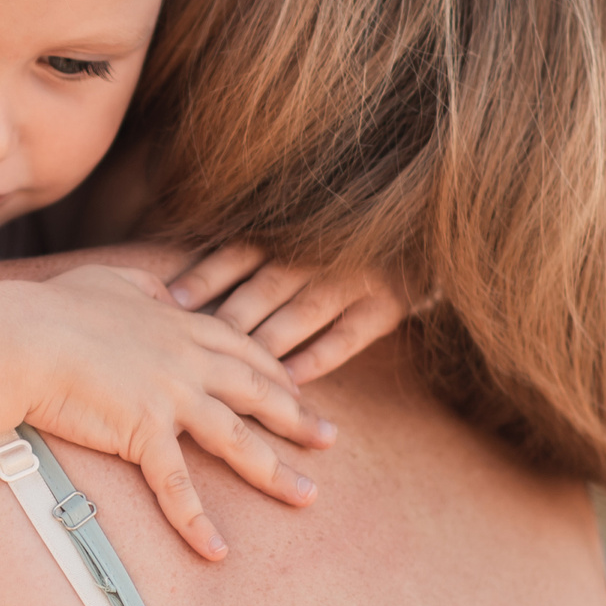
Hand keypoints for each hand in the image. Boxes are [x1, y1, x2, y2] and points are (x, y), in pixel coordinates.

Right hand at [11, 266, 338, 560]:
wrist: (23, 337)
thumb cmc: (53, 307)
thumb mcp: (109, 280)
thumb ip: (142, 284)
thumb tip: (157, 287)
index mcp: (180, 325)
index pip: (242, 350)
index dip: (274, 372)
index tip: (296, 390)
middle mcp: (187, 360)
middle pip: (258, 392)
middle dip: (298, 418)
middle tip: (330, 439)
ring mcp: (171, 397)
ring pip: (237, 439)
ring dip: (275, 472)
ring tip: (307, 497)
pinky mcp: (145, 432)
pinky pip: (178, 486)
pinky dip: (197, 521)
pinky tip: (217, 551)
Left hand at [167, 245, 410, 382]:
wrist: (432, 222)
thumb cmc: (352, 234)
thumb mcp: (309, 226)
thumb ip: (262, 244)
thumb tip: (191, 283)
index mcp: (296, 229)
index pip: (241, 251)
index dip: (206, 275)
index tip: (173, 302)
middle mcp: (323, 250)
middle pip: (267, 286)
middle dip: (230, 317)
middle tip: (190, 350)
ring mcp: (357, 276)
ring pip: (303, 313)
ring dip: (268, 344)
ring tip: (232, 376)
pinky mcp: (389, 304)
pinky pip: (348, 335)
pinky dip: (318, 358)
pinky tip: (291, 383)